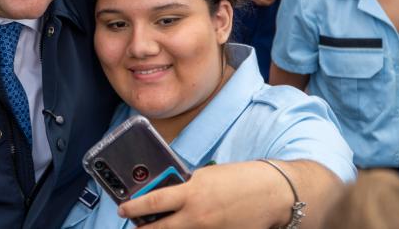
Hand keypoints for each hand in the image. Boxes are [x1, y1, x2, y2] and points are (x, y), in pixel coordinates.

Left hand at [117, 162, 291, 228]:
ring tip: (157, 228)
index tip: (123, 208)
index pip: (154, 202)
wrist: (275, 194)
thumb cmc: (243, 178)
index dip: (134, 208)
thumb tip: (170, 195)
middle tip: (135, 227)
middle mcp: (197, 215)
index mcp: (193, 192)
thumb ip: (188, 186)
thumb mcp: (208, 176)